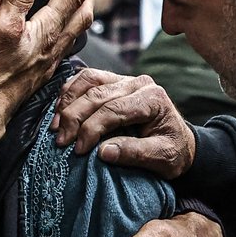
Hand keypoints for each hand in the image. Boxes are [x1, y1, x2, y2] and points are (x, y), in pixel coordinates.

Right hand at [0, 0, 93, 142]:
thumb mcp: (0, 25)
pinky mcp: (40, 71)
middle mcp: (53, 46)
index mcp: (46, 31)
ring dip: (83, 11)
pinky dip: (71, 31)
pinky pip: (65, 45)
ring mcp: (48, 60)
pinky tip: (64, 33)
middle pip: (82, 14)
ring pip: (76, 31)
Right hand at [51, 69, 195, 179]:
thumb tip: (103, 152)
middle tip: (61, 142)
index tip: (79, 150)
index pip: (113, 109)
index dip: (91, 129)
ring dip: (67, 102)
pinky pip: (86, 78)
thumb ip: (136, 154)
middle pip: (96, 93)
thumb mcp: (163, 158)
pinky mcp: (114, 81)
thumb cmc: (173, 152)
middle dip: (74, 117)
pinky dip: (69, 92)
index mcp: (153, 98)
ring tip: (55, 127)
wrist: (179, 142)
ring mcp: (125, 79)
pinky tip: (59, 111)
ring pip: (88, 79)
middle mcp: (139, 83)